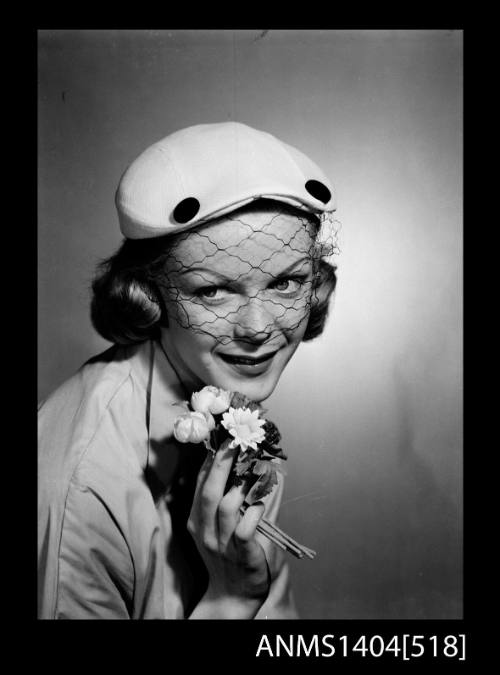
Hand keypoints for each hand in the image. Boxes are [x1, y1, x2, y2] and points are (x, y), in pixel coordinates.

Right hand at [187, 440, 269, 617]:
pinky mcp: (241, 555)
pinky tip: (261, 505)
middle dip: (222, 463)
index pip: (200, 482)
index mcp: (196, 518)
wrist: (231, 597)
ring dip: (242, 486)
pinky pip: (244, 531)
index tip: (223, 435)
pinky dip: (254, 515)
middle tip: (235, 439)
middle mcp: (205, 529)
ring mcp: (222, 543)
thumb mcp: (218, 525)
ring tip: (255, 469)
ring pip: (227, 507)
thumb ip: (228, 496)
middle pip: (209, 490)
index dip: (211, 458)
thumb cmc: (227, 555)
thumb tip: (248, 463)